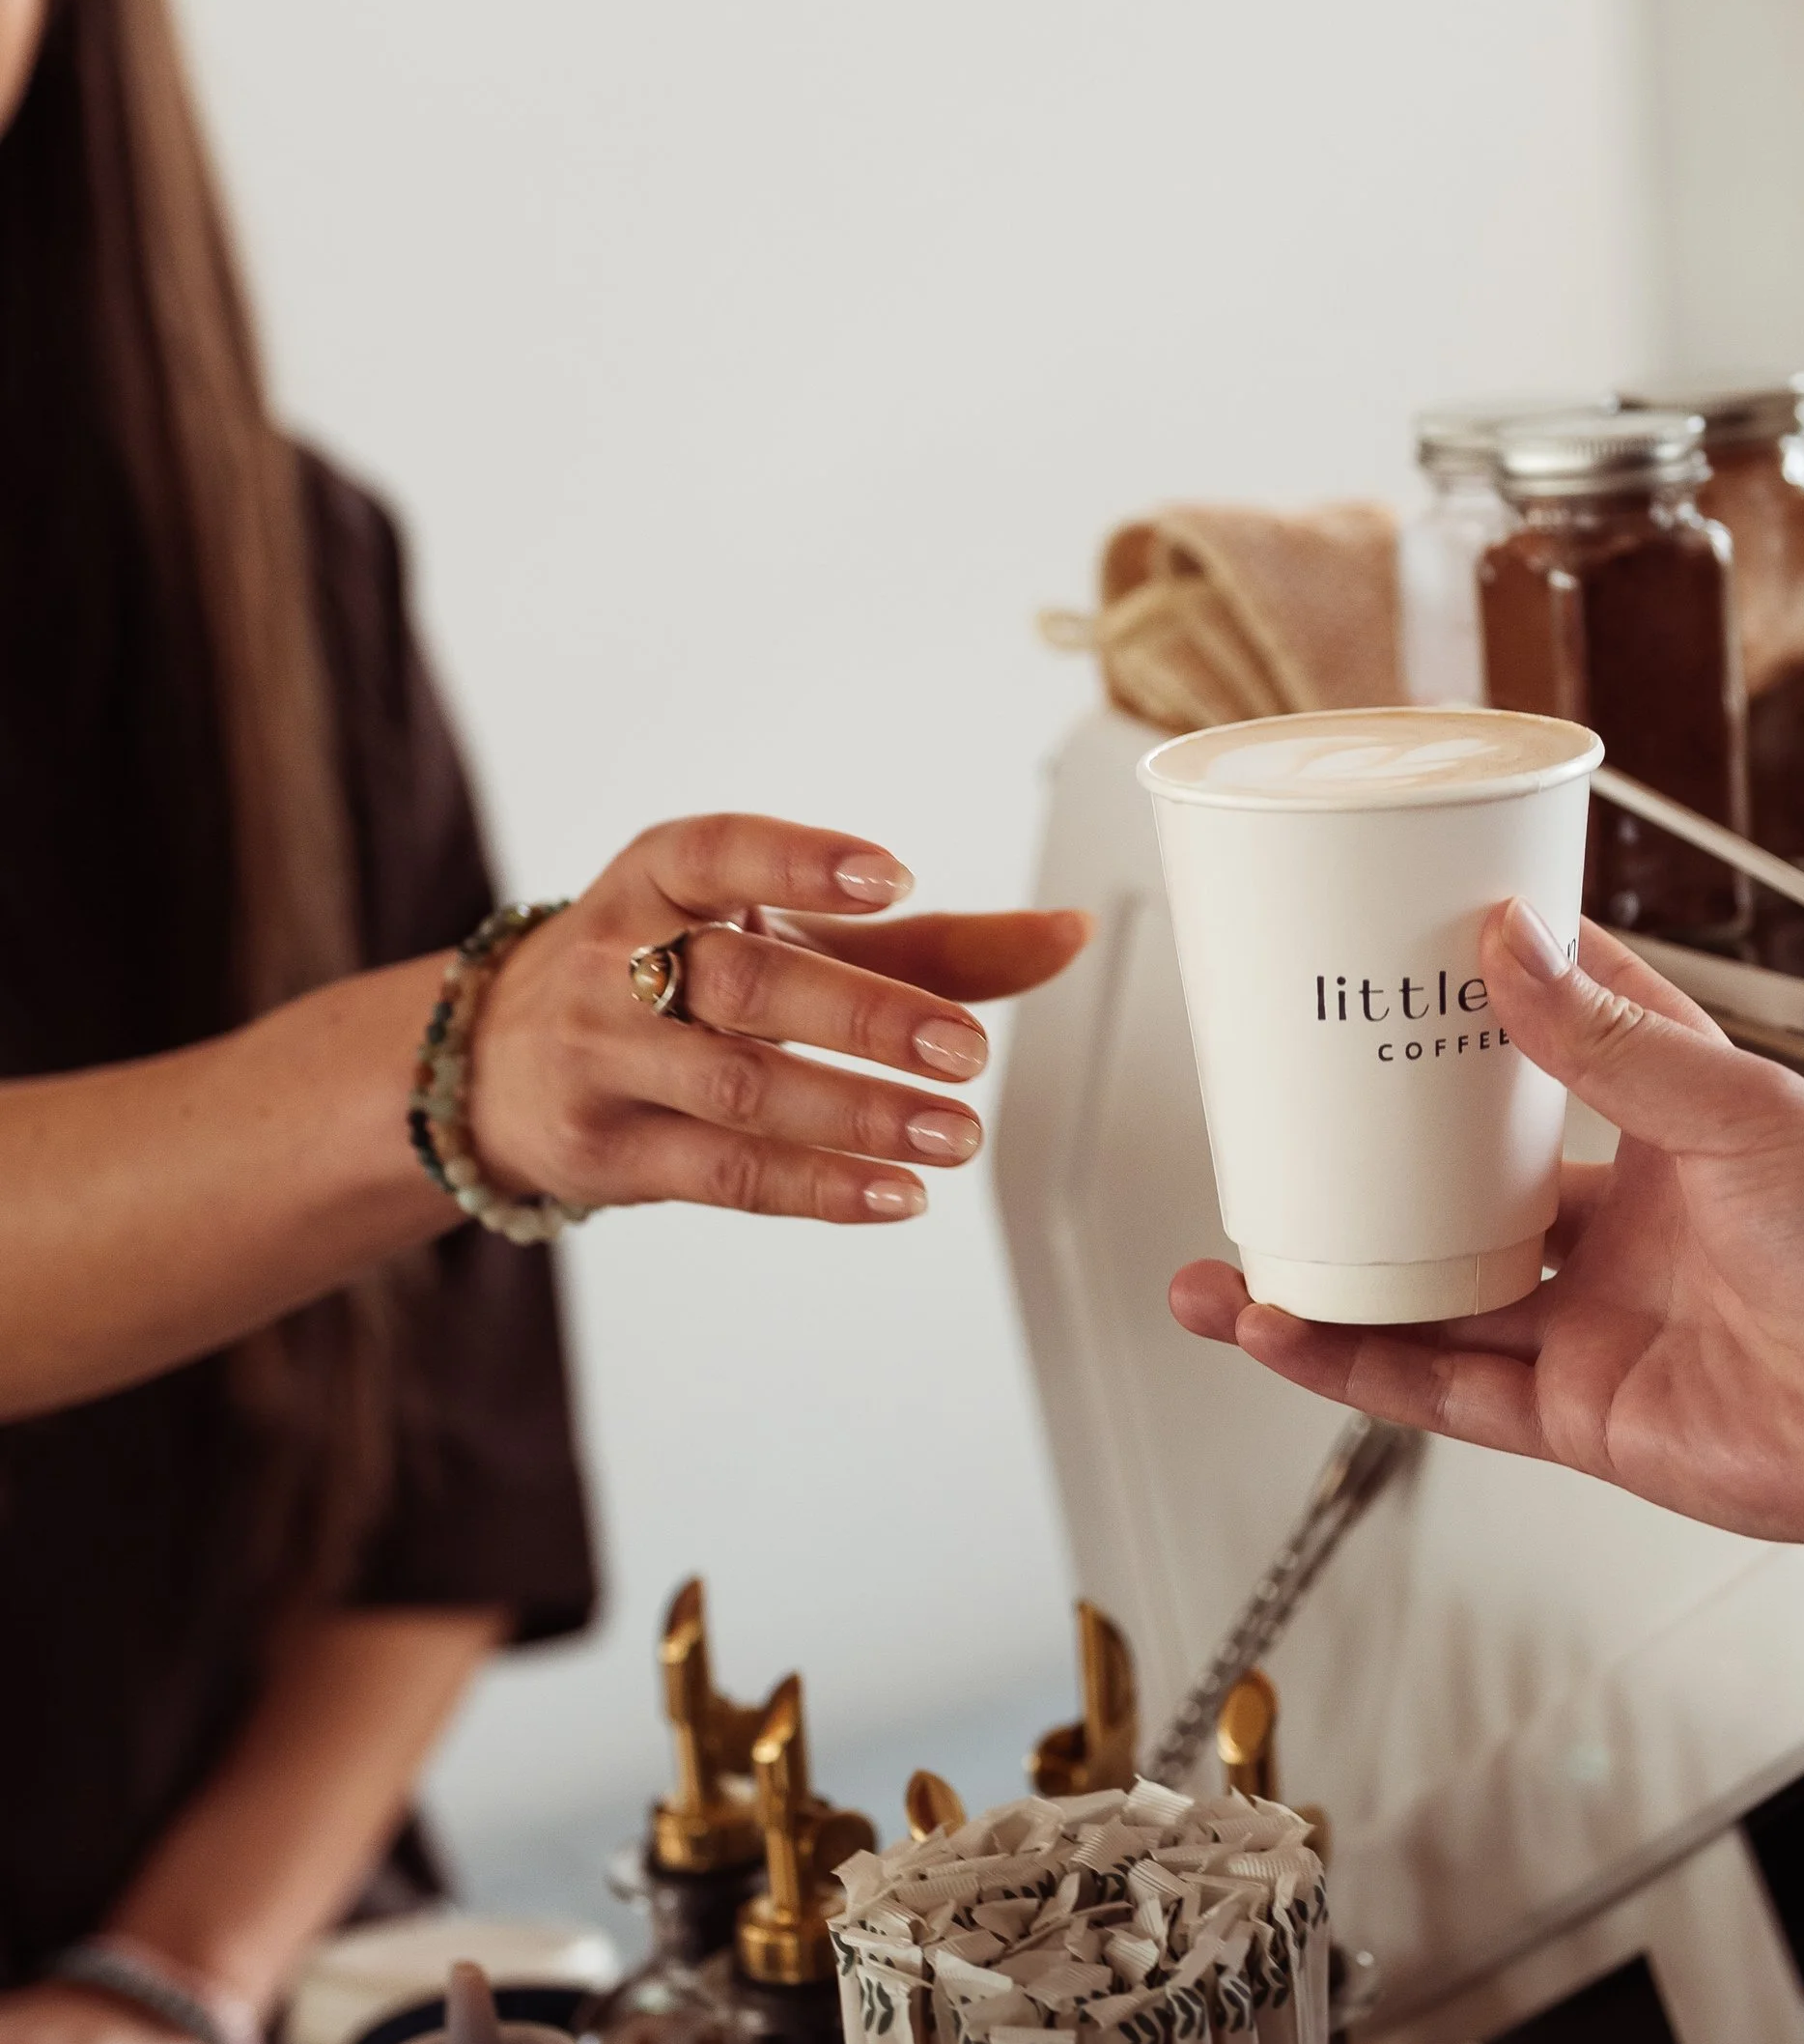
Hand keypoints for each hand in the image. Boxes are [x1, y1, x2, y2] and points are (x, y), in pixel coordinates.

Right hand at [471, 817, 1087, 1222]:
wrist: (494, 1064)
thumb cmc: (669, 977)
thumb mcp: (777, 935)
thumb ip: (923, 944)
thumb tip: (1069, 934)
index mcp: (659, 879)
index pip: (717, 850)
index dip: (801, 860)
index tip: (891, 876)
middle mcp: (616, 959)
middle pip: (744, 980)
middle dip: (863, 1014)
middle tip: (966, 1050)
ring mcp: (604, 1059)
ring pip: (738, 1087)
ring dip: (857, 1114)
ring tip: (955, 1134)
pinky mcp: (607, 1152)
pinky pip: (722, 1173)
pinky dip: (817, 1186)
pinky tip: (896, 1193)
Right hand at [1170, 902, 1803, 1578]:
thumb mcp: (1748, 1112)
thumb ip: (1619, 1043)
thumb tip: (1515, 949)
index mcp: (1680, 1130)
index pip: (1566, 1039)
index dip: (1483, 996)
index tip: (1395, 952)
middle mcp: (1628, 1224)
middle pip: (1462, 1186)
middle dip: (1364, 1162)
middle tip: (1277, 1123)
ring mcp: (1595, 1321)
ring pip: (1428, 1295)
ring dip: (1327, 1279)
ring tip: (1229, 1260)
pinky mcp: (1576, 1412)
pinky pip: (1443, 1386)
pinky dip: (1356, 1361)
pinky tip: (1286, 1329)